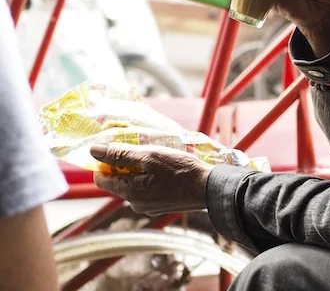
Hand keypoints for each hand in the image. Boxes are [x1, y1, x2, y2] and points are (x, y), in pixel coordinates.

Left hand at [91, 144, 212, 215]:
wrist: (210, 188)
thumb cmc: (181, 170)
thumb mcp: (150, 155)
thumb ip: (121, 154)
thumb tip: (94, 151)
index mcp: (129, 192)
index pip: (100, 178)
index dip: (105, 162)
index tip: (119, 148)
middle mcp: (135, 204)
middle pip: (119, 181)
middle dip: (126, 164)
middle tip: (143, 149)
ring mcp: (149, 207)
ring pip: (134, 185)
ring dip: (140, 171)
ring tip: (158, 157)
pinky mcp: (162, 206)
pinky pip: (148, 190)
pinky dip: (152, 178)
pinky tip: (167, 170)